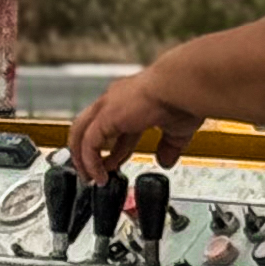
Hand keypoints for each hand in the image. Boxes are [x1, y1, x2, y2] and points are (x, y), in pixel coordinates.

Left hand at [69, 67, 203, 182]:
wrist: (182, 87)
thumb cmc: (183, 99)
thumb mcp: (176, 128)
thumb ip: (169, 145)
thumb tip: (165, 161)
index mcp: (131, 101)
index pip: (112, 127)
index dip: (112, 150)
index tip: (113, 167)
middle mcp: (115, 100)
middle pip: (87, 127)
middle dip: (87, 152)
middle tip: (92, 173)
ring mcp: (107, 106)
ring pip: (80, 133)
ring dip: (82, 158)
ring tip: (90, 178)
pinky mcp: (105, 116)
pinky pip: (88, 144)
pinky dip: (90, 161)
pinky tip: (99, 175)